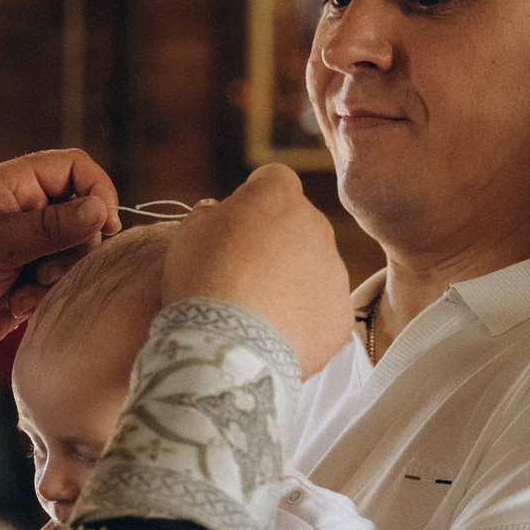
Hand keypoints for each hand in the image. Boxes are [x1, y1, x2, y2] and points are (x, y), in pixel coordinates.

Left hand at [0, 149, 118, 354]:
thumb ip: (52, 226)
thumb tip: (100, 209)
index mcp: (14, 186)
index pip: (74, 168)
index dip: (97, 191)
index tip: (104, 224)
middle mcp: (25, 212)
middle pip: (83, 216)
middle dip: (75, 246)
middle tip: (48, 267)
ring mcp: (27, 248)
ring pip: (75, 255)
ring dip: (58, 276)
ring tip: (26, 288)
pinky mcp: (27, 281)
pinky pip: (58, 284)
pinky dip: (43, 296)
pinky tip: (15, 304)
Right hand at [159, 164, 352, 376]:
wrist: (228, 349)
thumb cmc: (200, 283)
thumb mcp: (188, 235)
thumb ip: (210, 215)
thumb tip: (218, 213)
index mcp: (278, 197)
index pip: (274, 180)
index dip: (253, 201)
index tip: (237, 225)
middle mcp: (317, 227)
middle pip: (299, 226)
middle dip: (276, 244)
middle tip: (242, 275)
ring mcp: (334, 272)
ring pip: (313, 270)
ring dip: (291, 283)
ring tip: (255, 313)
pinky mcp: (340, 315)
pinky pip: (322, 312)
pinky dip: (303, 321)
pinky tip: (273, 336)